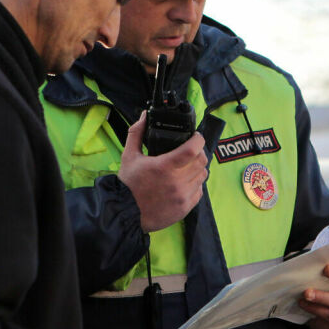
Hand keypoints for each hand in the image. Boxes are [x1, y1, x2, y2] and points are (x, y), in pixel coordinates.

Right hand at [119, 114, 207, 231]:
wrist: (125, 212)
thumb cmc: (128, 184)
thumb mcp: (129, 156)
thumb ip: (137, 133)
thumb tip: (145, 115)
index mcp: (164, 166)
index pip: (193, 149)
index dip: (198, 139)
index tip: (195, 136)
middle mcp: (176, 182)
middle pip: (202, 161)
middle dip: (199, 152)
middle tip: (191, 150)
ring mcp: (182, 196)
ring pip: (203, 175)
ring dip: (198, 168)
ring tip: (187, 166)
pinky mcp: (185, 208)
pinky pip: (200, 191)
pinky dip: (195, 184)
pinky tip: (185, 182)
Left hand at [299, 263, 328, 328]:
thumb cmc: (328, 283)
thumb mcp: (326, 273)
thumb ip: (319, 266)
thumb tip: (300, 261)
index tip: (327, 269)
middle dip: (322, 297)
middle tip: (307, 292)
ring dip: (315, 307)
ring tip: (302, 300)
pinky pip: (327, 318)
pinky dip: (314, 311)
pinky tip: (304, 306)